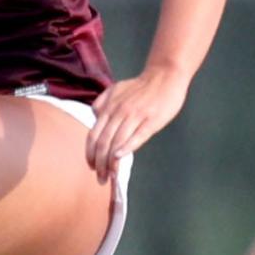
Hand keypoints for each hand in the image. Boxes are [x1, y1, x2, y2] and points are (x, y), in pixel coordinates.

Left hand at [86, 66, 189, 183]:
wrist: (164, 75)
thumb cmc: (140, 86)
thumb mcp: (115, 90)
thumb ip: (102, 104)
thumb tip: (94, 118)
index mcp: (109, 108)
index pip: (94, 135)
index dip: (91, 154)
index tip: (92, 167)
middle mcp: (118, 112)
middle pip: (103, 142)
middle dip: (100, 164)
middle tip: (101, 179)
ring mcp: (135, 116)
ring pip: (117, 142)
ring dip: (112, 163)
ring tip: (111, 176)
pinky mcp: (151, 120)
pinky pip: (137, 136)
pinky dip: (126, 148)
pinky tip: (120, 158)